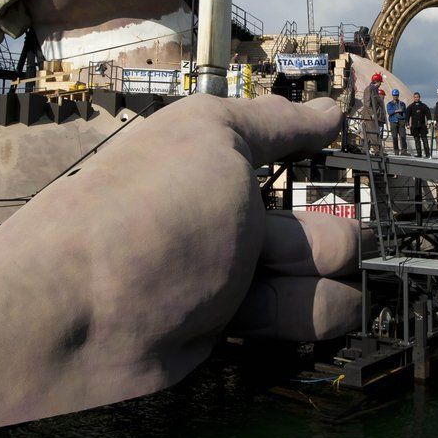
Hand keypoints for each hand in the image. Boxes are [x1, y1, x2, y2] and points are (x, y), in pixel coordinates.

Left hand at [0, 95, 345, 437]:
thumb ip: (276, 123)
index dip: (320, 149)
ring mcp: (234, 274)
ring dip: (316, 271)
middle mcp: (228, 213)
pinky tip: (287, 309)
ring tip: (267, 277)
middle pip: (316, 216)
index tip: (355, 152)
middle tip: (278, 239)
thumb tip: (331, 110)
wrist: (83, 312)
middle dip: (323, 227)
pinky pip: (303, 314)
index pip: (289, 145)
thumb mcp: (212, 136)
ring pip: (320, 268)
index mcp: (218, 158)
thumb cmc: (153, 205)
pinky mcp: (237, 327)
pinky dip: (309, 312)